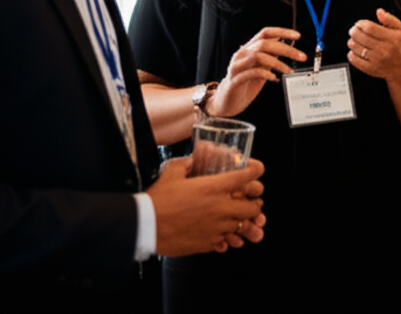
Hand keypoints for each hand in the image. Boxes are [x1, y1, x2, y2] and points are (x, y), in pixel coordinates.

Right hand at [148, 157, 266, 256]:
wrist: (144, 226)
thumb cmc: (157, 199)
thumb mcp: (173, 171)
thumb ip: (190, 162)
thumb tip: (197, 156)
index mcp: (215, 187)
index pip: (250, 175)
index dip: (256, 170)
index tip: (254, 170)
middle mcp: (221, 207)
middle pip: (255, 207)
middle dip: (254, 202)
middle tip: (247, 200)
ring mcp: (217, 227)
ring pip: (245, 226)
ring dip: (243, 221)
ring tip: (236, 218)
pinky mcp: (209, 243)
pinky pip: (229, 241)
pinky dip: (228, 236)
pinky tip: (219, 231)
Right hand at [209, 27, 303, 117]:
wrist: (228, 101)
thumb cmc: (246, 83)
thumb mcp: (262, 67)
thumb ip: (271, 56)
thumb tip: (287, 46)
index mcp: (249, 48)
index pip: (265, 33)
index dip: (282, 31)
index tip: (297, 36)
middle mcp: (242, 54)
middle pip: (264, 44)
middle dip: (285, 49)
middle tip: (301, 56)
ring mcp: (237, 66)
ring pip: (258, 56)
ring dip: (277, 63)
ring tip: (289, 71)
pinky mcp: (235, 80)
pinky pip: (251, 72)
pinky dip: (265, 73)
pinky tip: (274, 78)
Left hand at [347, 8, 400, 79]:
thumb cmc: (399, 45)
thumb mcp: (399, 29)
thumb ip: (389, 19)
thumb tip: (379, 12)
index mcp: (392, 38)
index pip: (370, 28)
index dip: (360, 24)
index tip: (359, 24)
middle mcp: (384, 50)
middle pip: (360, 37)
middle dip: (353, 31)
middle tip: (354, 30)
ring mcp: (377, 60)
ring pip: (355, 47)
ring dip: (351, 41)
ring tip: (355, 40)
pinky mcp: (371, 69)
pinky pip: (354, 60)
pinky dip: (351, 54)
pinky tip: (355, 51)